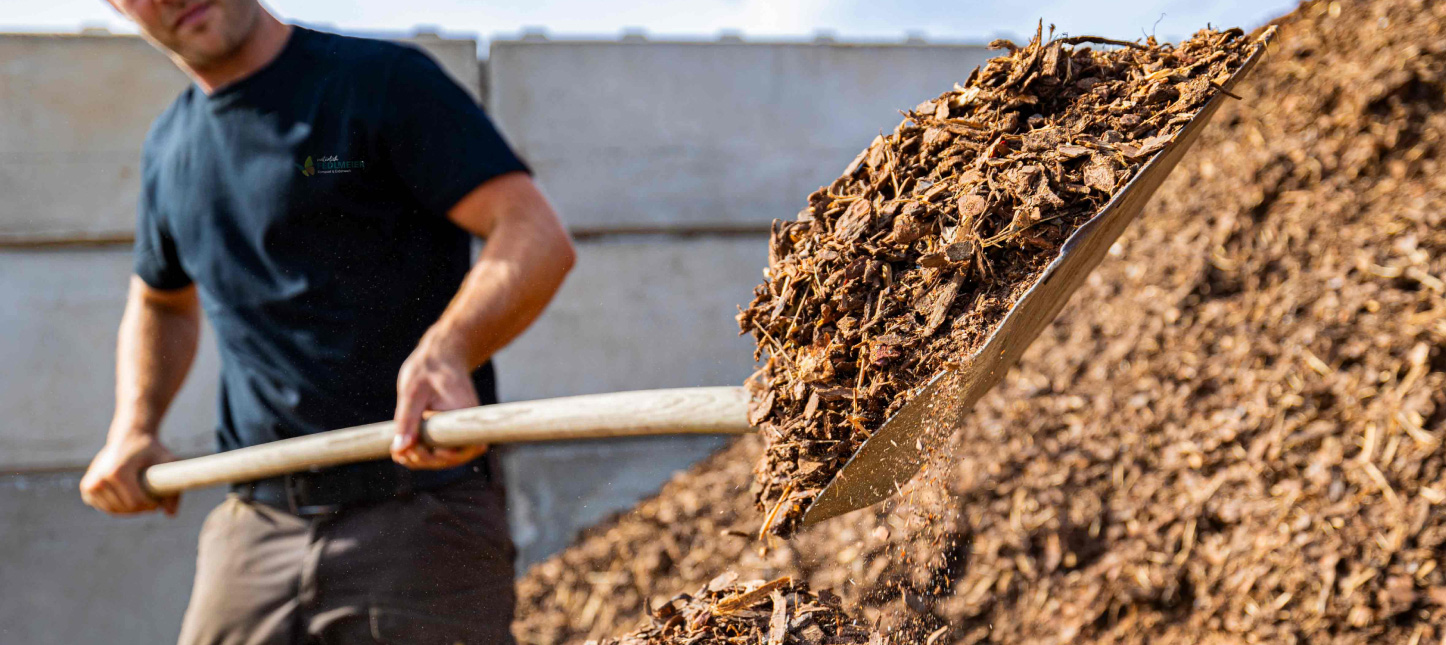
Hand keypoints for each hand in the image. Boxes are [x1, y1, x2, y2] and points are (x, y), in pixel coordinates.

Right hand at [79, 433, 178, 515]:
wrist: (128, 437)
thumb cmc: (150, 450)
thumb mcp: (167, 461)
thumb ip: (174, 486)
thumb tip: (171, 514)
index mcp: (117, 472)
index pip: (136, 502)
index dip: (152, 505)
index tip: (160, 499)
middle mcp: (99, 479)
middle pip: (126, 508)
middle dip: (142, 507)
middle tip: (151, 496)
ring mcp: (89, 485)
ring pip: (115, 511)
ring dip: (130, 508)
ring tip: (140, 492)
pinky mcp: (86, 489)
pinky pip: (106, 508)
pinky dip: (118, 506)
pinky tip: (126, 493)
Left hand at [392, 341, 488, 469]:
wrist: (442, 353)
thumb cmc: (428, 367)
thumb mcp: (412, 392)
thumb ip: (407, 421)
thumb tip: (399, 449)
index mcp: (463, 415)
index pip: (462, 450)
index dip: (441, 458)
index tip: (416, 450)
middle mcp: (465, 424)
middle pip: (452, 457)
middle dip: (425, 460)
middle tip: (399, 452)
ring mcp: (458, 427)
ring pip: (445, 456)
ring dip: (422, 459)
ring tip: (398, 452)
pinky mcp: (450, 427)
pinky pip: (440, 447)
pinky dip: (423, 451)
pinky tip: (403, 448)